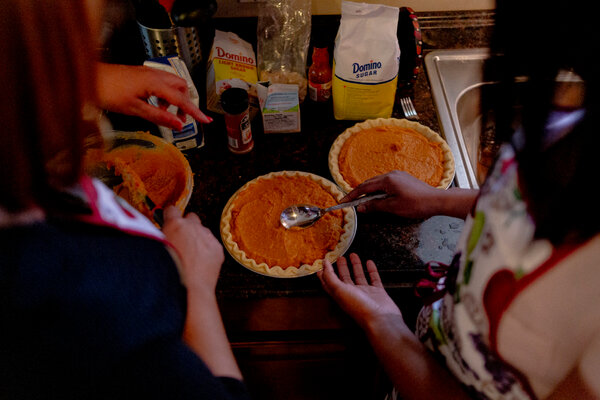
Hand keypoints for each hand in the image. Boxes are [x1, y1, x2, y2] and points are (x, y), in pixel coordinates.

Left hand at [97, 63, 212, 129]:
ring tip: (165, 113)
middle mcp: (154, 75)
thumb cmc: (107, 91)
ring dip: (174, 98)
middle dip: (185, 102)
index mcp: (155, 83)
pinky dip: (164, 94)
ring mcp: (148, 72)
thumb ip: (159, 116)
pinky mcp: (141, 74)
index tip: (206, 120)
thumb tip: (179, 125)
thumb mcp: (135, 109)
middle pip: (181, 87)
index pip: (181, 100)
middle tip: (182, 118)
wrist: (89, 77)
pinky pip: (161, 82)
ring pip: (172, 83)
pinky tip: (154, 104)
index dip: (194, 112)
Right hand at [161, 206, 223, 292]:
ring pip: (203, 231)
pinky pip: (211, 244)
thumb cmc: (168, 272)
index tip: (169, 220)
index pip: (172, 209)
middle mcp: (194, 227)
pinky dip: (207, 250)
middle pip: (191, 217)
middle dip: (186, 226)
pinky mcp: (218, 248)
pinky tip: (199, 263)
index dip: (170, 216)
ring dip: (197, 238)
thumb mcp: (156, 249)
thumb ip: (160, 237)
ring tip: (190, 256)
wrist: (189, 290)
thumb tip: (160, 233)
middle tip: (180, 240)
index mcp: (175, 225)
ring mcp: (208, 237)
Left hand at [317, 253, 401, 328]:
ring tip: (353, 255)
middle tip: (339, 257)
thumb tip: (324, 264)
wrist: (381, 318)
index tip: (323, 263)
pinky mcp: (378, 292)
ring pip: (359, 276)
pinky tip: (369, 262)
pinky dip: (371, 270)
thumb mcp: (339, 290)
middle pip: (344, 278)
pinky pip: (374, 278)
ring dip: (355, 265)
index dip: (326, 273)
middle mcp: (352, 294)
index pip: (330, 282)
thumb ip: (330, 276)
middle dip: (341, 267)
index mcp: (340, 295)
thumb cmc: (359, 307)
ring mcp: (365, 293)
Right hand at [340, 170, 443, 218]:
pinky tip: (377, 197)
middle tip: (349, 202)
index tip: (343, 201)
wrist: (436, 200)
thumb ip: (375, 206)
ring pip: (377, 183)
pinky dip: (378, 190)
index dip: (352, 195)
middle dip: (358, 192)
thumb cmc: (416, 204)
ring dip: (368, 191)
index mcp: (387, 180)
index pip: (364, 188)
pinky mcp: (403, 179)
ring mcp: (398, 175)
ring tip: (362, 201)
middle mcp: (391, 174)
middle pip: (369, 183)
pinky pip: (385, 183)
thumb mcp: (393, 207)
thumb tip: (361, 207)